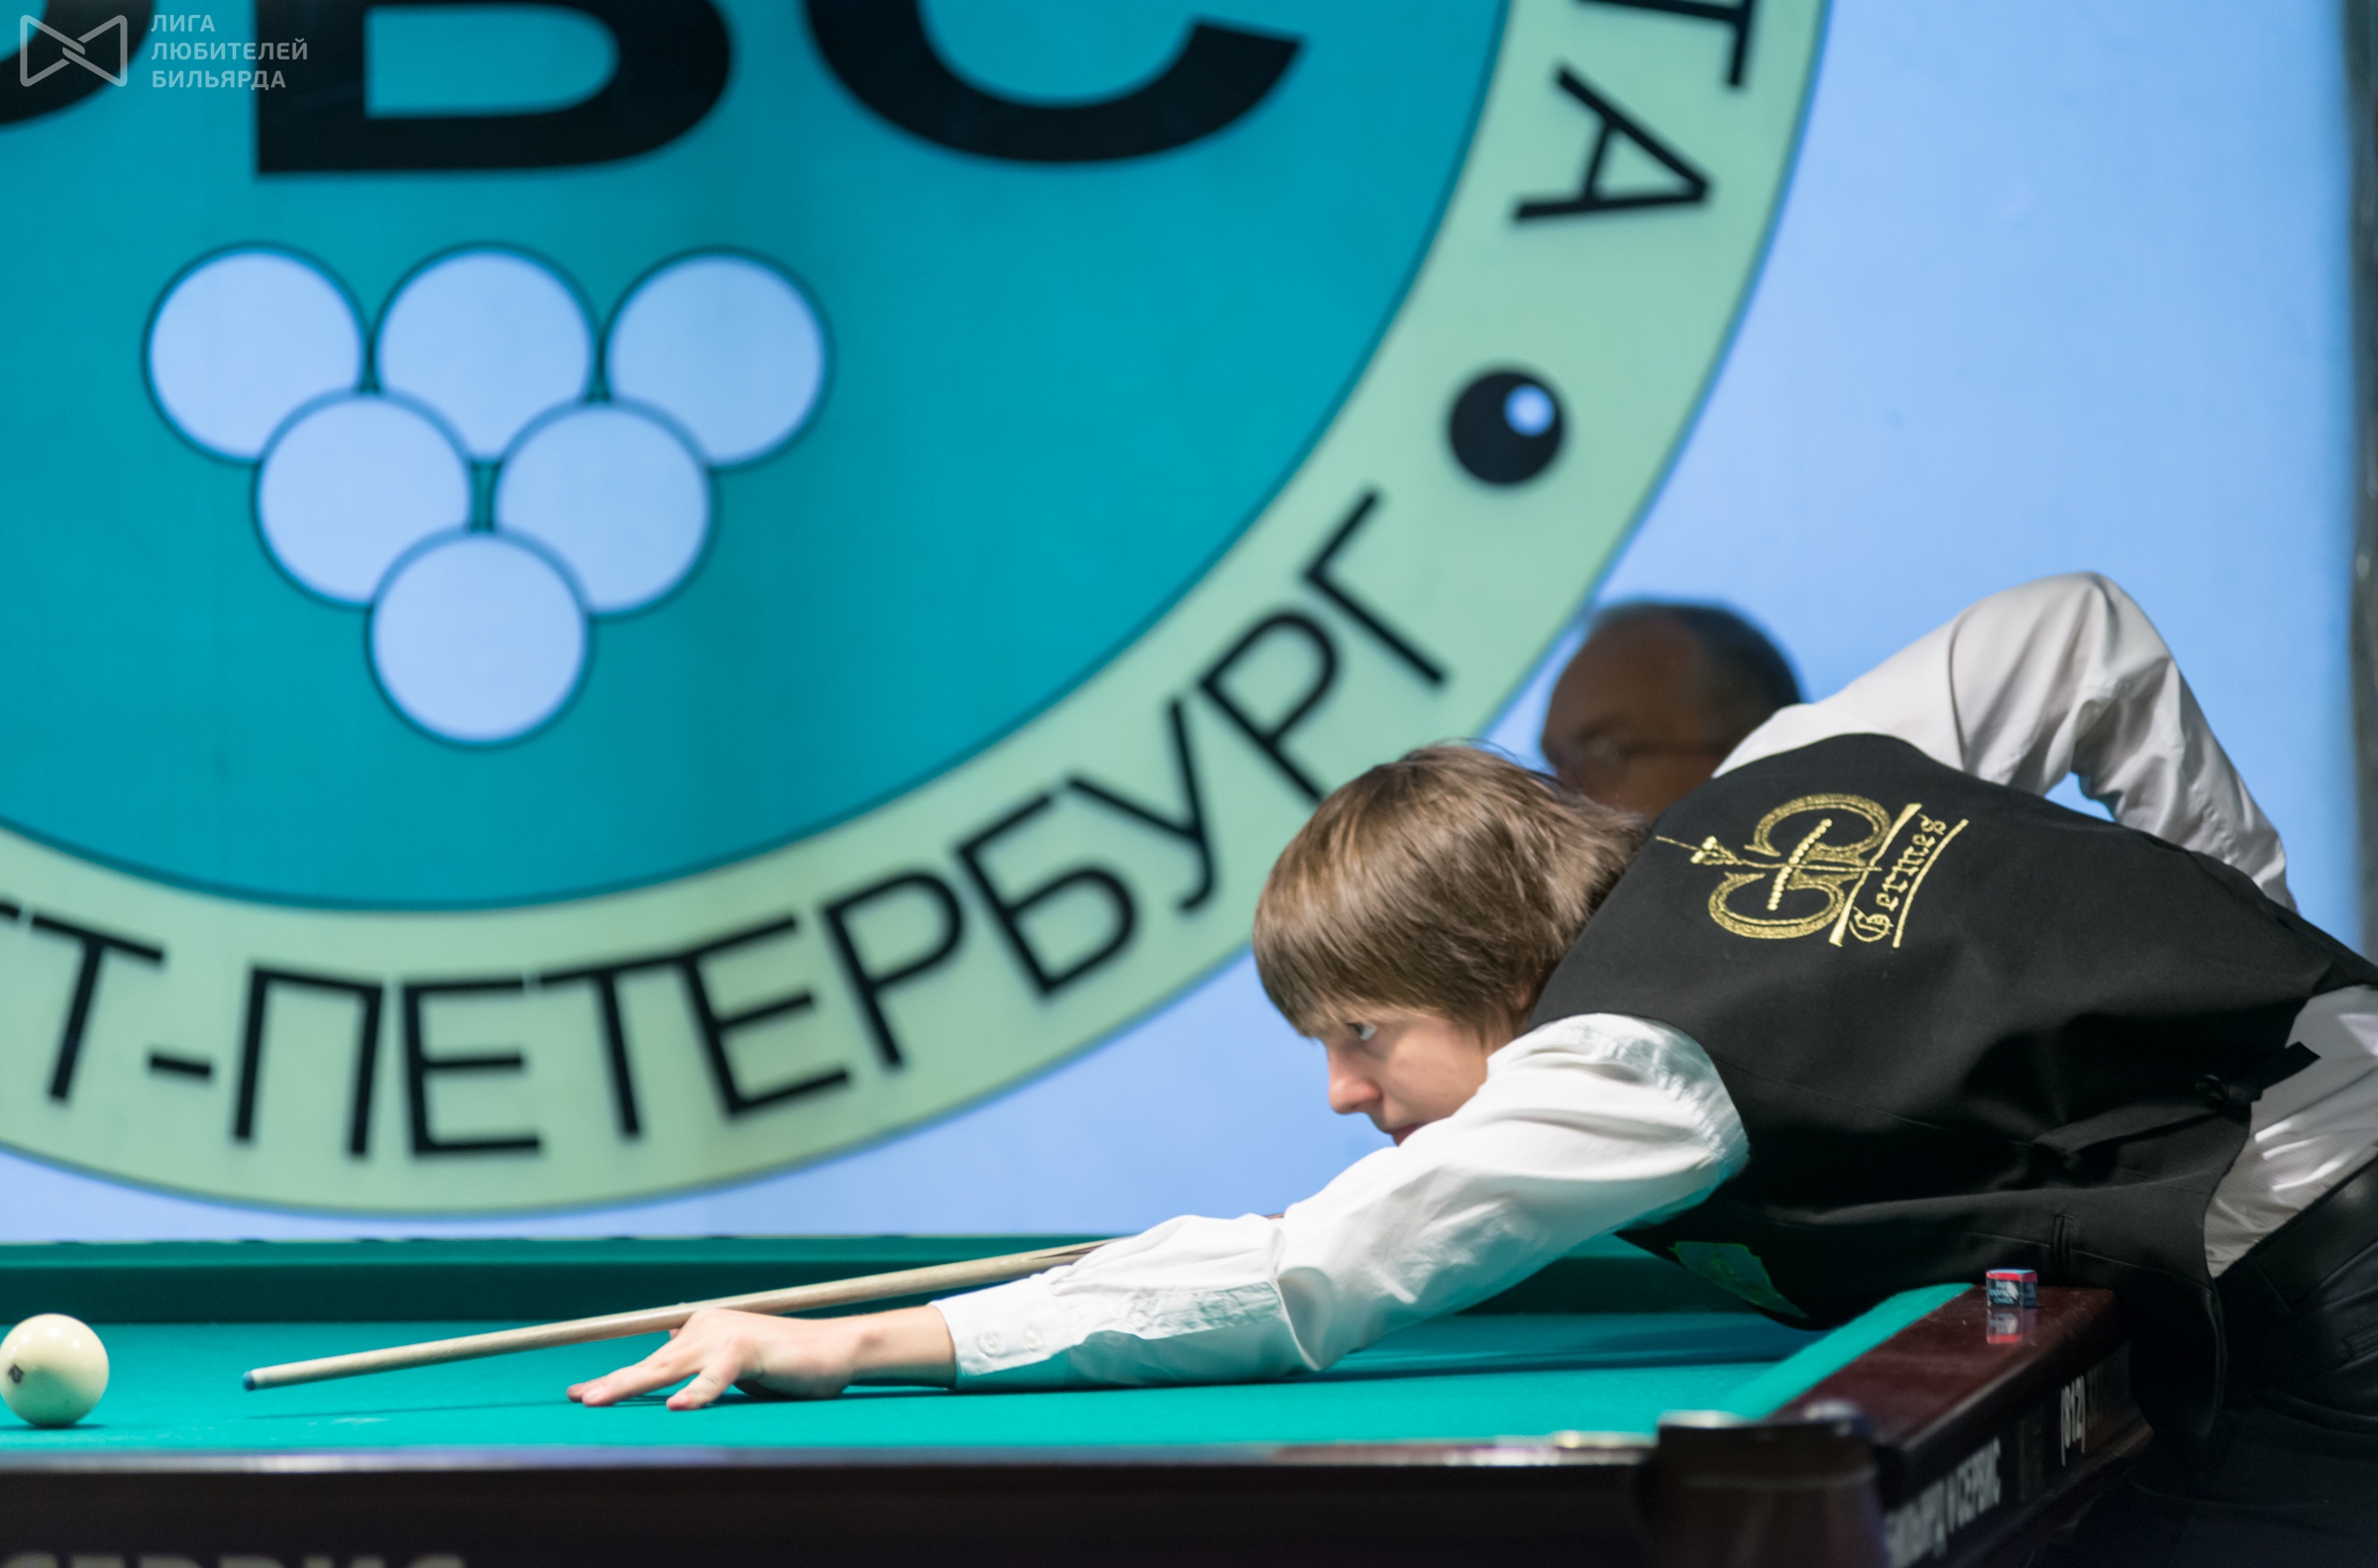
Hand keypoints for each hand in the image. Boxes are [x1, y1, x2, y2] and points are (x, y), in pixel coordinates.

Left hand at [567, 1304, 955, 1410]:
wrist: (839, 1349)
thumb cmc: (789, 1364)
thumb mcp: (735, 1365)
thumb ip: (702, 1362)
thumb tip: (666, 1348)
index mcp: (702, 1329)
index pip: (652, 1360)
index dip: (616, 1378)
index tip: (579, 1393)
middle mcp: (707, 1326)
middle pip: (651, 1363)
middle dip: (612, 1384)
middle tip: (577, 1401)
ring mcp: (726, 1335)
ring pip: (669, 1367)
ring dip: (631, 1386)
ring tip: (598, 1402)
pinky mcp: (748, 1349)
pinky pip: (717, 1376)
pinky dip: (698, 1393)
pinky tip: (678, 1407)